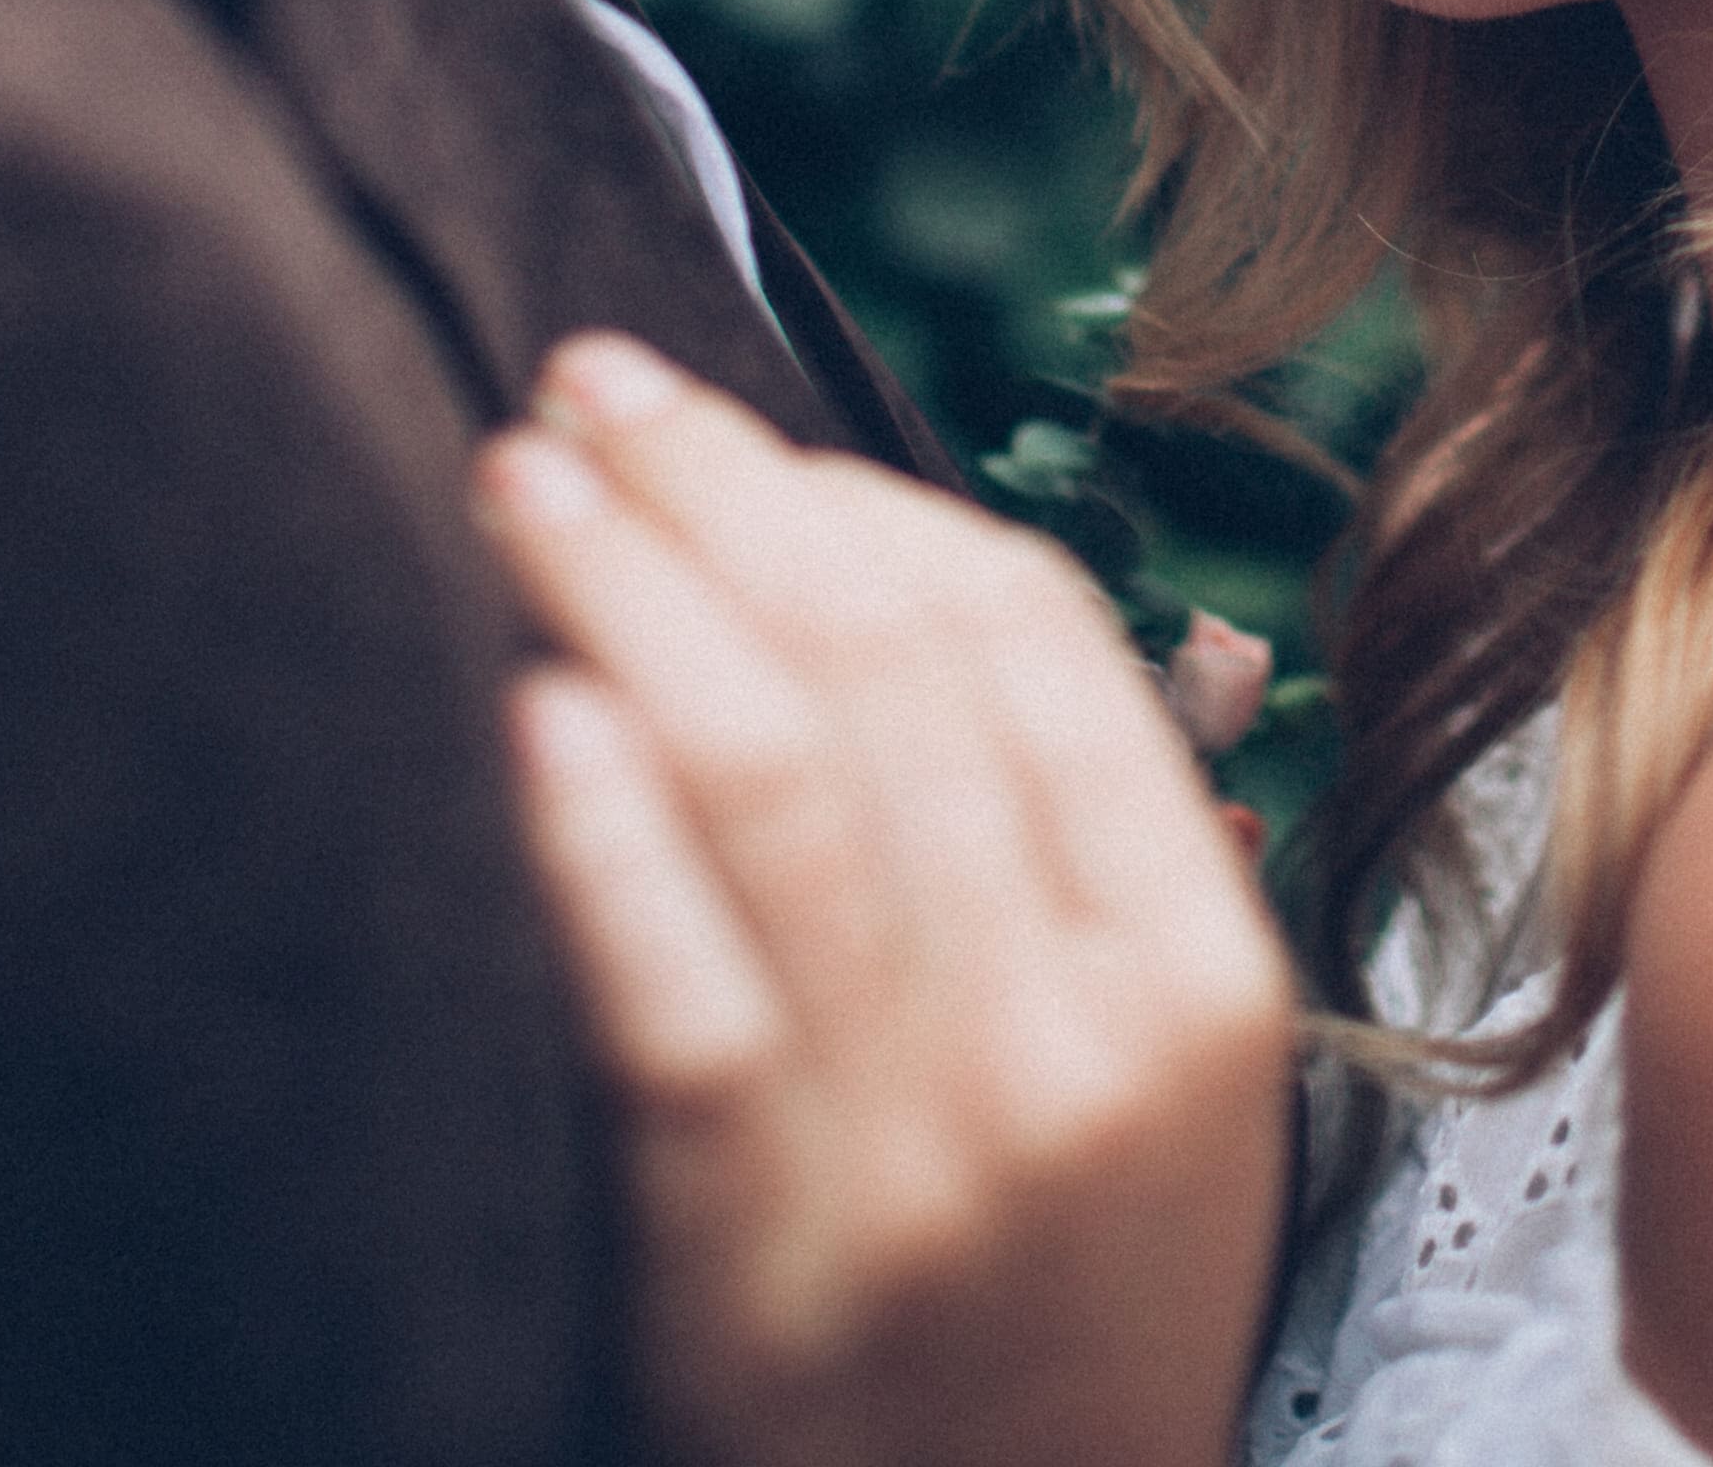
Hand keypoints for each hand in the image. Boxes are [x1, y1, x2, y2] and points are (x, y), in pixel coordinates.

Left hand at [484, 336, 1295, 1466]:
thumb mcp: (1162, 1094)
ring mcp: (923, 1158)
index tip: (725, 427)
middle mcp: (1074, 1045)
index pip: (1029, 644)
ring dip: (629, 596)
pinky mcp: (759, 1267)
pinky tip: (530, 711)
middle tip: (583, 386)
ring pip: (775, 791)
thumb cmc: (1053, 1324)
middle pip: (886, 675)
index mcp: (1194, 978)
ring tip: (518, 484)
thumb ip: (1087, 848)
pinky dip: (600, 840)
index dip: (859, 499)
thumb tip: (929, 577)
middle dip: (721, 493)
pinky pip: (677, 1004)